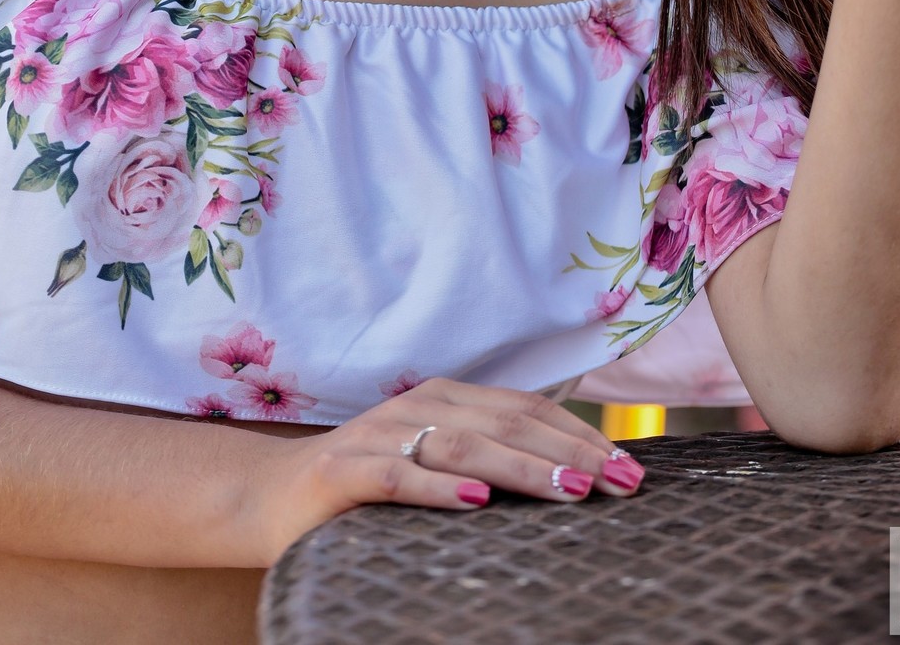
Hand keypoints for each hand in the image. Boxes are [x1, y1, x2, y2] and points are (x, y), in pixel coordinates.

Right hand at [253, 376, 645, 565]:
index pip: (526, 410)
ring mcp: (379, 434)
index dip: (579, 435)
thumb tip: (571, 471)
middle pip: (506, 424)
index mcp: (444, 398)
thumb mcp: (432, 460)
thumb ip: (485, 455)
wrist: (271, 494)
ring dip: (522, 468)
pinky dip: (441, 488)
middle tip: (620, 483)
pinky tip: (477, 502)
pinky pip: (399, 477)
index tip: (628, 467)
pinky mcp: (344, 471)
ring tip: (570, 490)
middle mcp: (417, 405)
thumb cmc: (365, 484)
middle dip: (569, 454)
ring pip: (463, 446)